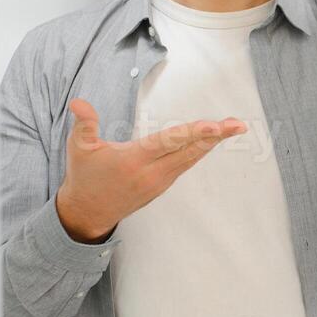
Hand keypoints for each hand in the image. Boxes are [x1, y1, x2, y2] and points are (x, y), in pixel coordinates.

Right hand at [54, 98, 246, 242]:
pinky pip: (185, 165)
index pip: (169, 142)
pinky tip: (211, 140)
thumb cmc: (84, 176)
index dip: (193, 132)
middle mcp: (151, 173)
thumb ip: (84, 124)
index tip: (215, 126)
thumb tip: (79, 102)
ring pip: (190, 158)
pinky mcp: (161, 186)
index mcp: (133, 160)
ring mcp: (159, 182)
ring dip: (211, 142)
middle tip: (238, 124)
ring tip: (232, 127)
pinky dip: (199, 151)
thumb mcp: (78, 148)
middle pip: (188, 150)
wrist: (87, 213)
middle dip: (215, 136)